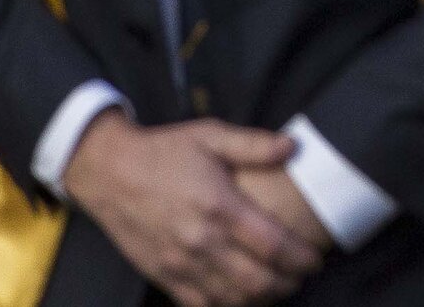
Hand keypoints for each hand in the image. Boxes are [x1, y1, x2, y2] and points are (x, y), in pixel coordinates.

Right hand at [61, 111, 321, 305]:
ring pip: (230, 299)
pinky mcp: (161, 275)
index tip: (316, 258)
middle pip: (256, 281)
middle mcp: (200, 241)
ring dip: (260, 299)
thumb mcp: (211, 135)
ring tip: (278, 287)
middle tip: (302, 275)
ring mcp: (179, 263)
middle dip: (287, 283)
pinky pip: (198, 305)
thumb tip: (293, 147)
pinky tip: (241, 298)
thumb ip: (254, 144)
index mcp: (219, 206)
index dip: (301, 258)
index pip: (273, 245)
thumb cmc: (163, 151)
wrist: (107, 171)